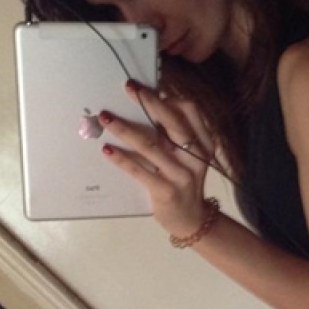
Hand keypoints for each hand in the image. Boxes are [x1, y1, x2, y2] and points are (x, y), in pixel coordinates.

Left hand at [98, 78, 215, 236]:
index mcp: (203, 143)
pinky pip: (140, 171)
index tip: (145, 88)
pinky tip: (108, 150)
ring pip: (152, 146)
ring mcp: (183, 175)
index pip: (189, 111)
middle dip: (149, 103)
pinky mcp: (167, 192)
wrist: (190, 220)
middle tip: (128, 88)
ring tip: (106, 118)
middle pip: (172, 122)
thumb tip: (147, 106)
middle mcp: (196, 157)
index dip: (167, 97)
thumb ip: (172, 135)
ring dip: (126, 129)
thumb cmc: (182, 182)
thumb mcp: (185, 157)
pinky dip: (123, 159)